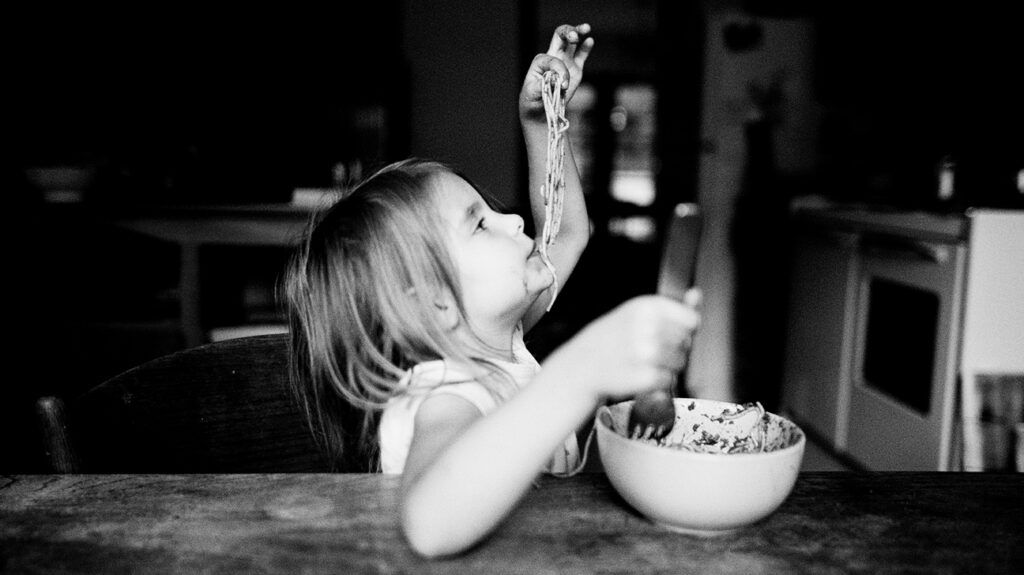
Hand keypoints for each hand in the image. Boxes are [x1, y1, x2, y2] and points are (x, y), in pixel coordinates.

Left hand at [519, 23, 593, 119]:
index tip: (563, 85)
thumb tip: (555, 79)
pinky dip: (586, 47)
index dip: (560, 70)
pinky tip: (590, 41)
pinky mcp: (575, 69)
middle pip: (560, 36)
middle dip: (568, 32)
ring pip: (572, 42)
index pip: (553, 58)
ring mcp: (565, 61)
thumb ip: (542, 85)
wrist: (539, 111)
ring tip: (586, 28)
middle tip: (574, 37)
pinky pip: (581, 55)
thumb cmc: (532, 100)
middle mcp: (553, 57)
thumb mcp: (532, 93)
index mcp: (541, 61)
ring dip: (579, 32)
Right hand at [544, 292, 700, 403]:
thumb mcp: (638, 313)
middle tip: (654, 350)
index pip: (691, 320)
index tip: (670, 333)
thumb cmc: (612, 337)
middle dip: (676, 349)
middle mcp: (646, 328)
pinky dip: (660, 381)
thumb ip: (672, 306)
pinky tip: (643, 375)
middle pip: (687, 342)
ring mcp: (645, 354)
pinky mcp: (644, 378)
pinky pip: (669, 380)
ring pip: (681, 362)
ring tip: (647, 363)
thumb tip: (696, 294)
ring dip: (669, 366)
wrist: (582, 364)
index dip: (685, 330)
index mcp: (646, 307)